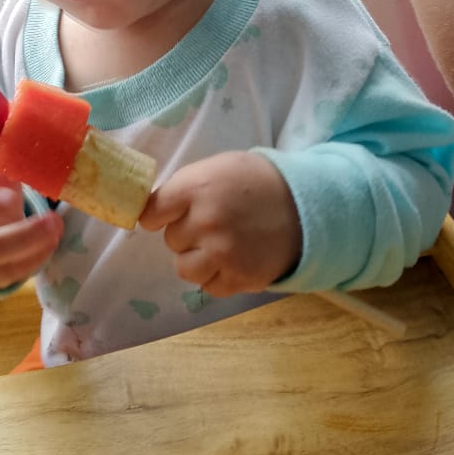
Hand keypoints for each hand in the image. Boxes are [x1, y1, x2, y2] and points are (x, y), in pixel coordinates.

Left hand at [139, 151, 300, 296]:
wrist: (306, 204)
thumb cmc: (254, 182)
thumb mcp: (216, 168)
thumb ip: (182, 189)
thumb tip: (147, 213)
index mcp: (197, 187)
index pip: (152, 212)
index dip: (159, 215)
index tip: (168, 215)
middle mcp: (206, 221)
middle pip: (171, 240)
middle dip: (188, 233)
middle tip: (215, 222)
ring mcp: (223, 252)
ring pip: (185, 268)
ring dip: (198, 259)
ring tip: (222, 244)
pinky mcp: (239, 277)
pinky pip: (209, 286)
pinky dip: (219, 276)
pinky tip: (235, 258)